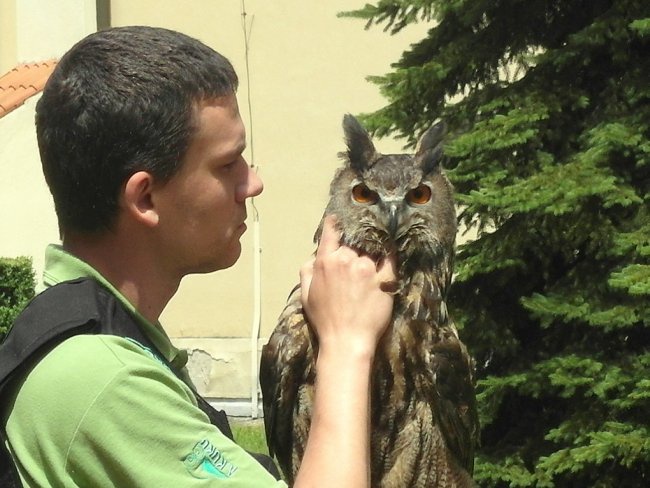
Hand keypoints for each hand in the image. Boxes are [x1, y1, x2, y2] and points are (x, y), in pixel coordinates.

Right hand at [300, 215, 395, 358]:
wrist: (346, 341)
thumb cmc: (325, 320)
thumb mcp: (306, 296)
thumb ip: (307, 272)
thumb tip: (313, 257)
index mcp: (326, 262)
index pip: (331, 234)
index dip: (334, 224)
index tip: (338, 219)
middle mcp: (346, 260)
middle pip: (352, 245)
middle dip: (353, 252)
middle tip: (355, 263)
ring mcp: (367, 269)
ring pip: (370, 252)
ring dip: (370, 256)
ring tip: (371, 264)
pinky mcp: (384, 279)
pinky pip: (390, 260)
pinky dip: (390, 257)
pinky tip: (390, 254)